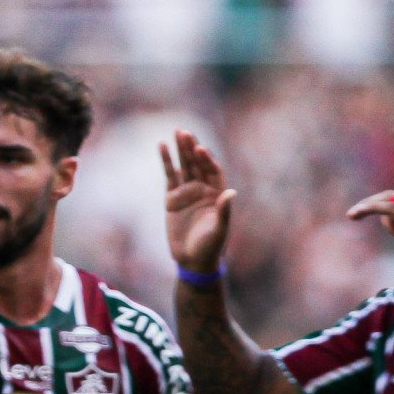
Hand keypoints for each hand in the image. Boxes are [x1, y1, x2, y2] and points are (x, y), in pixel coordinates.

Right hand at [160, 130, 235, 273]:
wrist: (193, 261)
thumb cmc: (210, 247)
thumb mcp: (219, 231)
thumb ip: (224, 211)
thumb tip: (231, 192)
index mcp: (217, 193)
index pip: (213, 170)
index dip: (207, 160)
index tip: (201, 149)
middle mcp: (203, 189)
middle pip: (197, 164)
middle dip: (192, 148)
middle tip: (185, 132)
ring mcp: (187, 192)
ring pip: (184, 166)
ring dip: (180, 150)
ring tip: (176, 132)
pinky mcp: (172, 199)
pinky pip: (170, 176)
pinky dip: (167, 162)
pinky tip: (163, 146)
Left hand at [346, 190, 393, 285]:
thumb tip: (384, 218)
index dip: (380, 202)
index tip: (363, 212)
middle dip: (371, 201)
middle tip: (353, 213)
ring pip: (390, 199)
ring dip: (368, 205)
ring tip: (351, 214)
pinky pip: (391, 208)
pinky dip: (373, 207)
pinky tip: (359, 213)